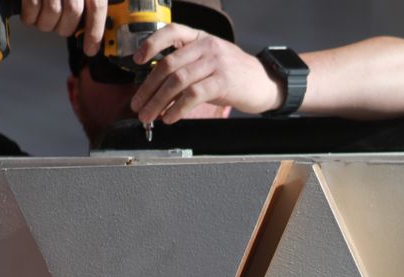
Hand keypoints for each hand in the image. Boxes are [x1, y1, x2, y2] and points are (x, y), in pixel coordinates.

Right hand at [20, 0, 104, 55]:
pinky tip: (30, 16)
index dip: (94, 32)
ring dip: (47, 24)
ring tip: (44, 21)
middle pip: (73, 12)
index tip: (90, 49)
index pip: (97, 7)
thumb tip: (88, 27)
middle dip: (66, 27)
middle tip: (61, 28)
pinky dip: (30, 16)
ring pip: (52, 12)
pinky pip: (32, 6)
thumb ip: (87, 2)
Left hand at [129, 25, 282, 124]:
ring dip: (158, 101)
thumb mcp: (211, 61)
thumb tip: (157, 88)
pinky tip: (169, 117)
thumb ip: (187, 67)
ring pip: (177, 81)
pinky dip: (177, 109)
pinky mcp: (223, 81)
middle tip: (138, 104)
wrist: (266, 83)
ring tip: (148, 115)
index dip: (150, 45)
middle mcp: (207, 46)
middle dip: (148, 87)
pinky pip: (193, 95)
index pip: (171, 32)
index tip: (137, 61)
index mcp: (201, 38)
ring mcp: (216, 63)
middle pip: (168, 64)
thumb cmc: (235, 75)